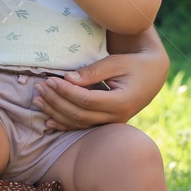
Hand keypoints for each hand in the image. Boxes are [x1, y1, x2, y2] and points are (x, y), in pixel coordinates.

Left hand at [35, 43, 168, 130]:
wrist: (153, 75)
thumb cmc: (135, 64)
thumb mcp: (117, 62)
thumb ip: (93, 72)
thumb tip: (67, 79)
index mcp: (121, 102)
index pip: (86, 100)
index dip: (65, 91)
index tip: (50, 80)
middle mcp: (116, 117)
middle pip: (78, 114)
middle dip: (55, 101)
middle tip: (39, 87)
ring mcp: (112, 123)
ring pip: (78, 123)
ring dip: (55, 112)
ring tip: (37, 100)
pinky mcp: (106, 123)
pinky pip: (83, 127)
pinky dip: (64, 124)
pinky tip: (48, 121)